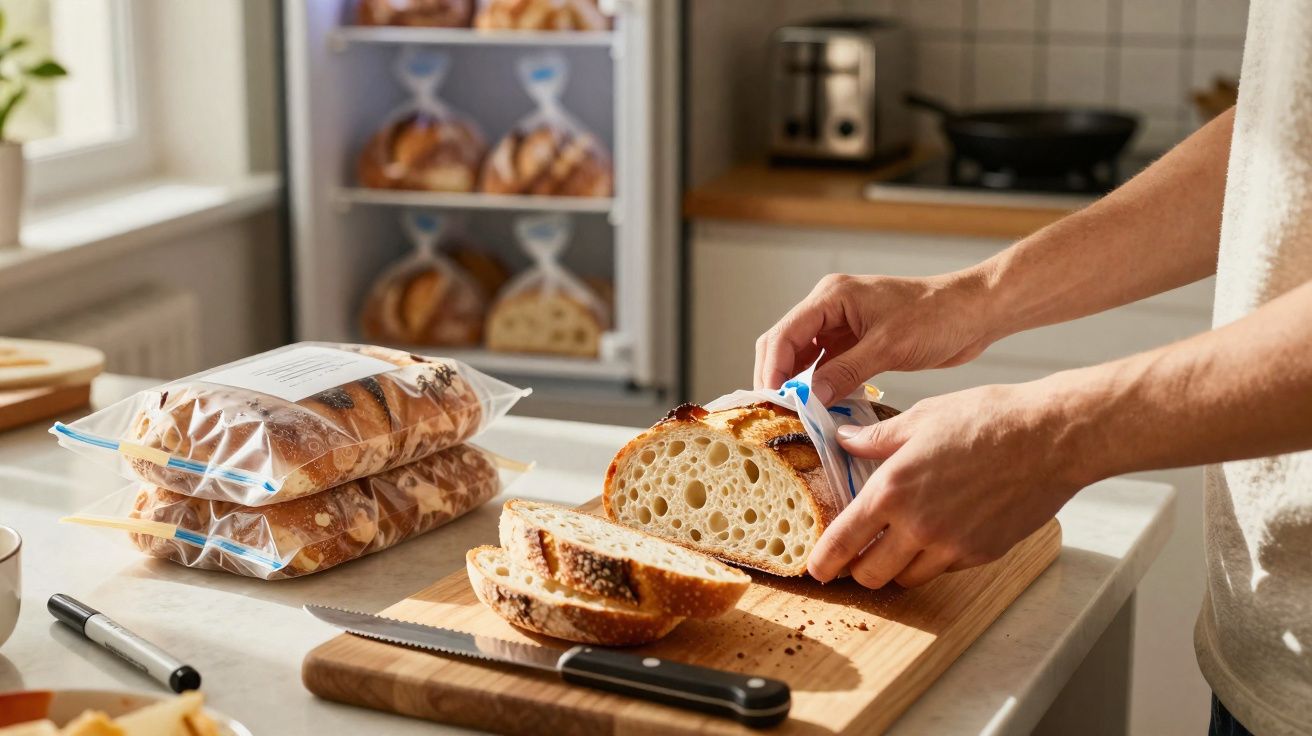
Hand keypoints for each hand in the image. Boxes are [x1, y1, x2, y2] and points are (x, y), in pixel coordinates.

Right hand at [754, 271, 996, 404]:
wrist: (974, 314)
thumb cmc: (937, 317)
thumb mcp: (888, 347)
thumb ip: (845, 372)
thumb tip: (808, 398)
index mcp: (832, 296)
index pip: (785, 334)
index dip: (773, 370)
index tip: (772, 402)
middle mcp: (830, 307)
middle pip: (785, 344)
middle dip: (778, 377)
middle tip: (778, 413)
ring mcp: (842, 325)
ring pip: (803, 357)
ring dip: (799, 383)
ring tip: (797, 415)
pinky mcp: (856, 342)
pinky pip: (826, 365)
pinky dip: (821, 385)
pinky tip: (822, 407)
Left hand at [807, 379, 1092, 587]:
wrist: (1050, 438)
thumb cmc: (988, 420)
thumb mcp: (922, 418)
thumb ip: (877, 438)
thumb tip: (844, 439)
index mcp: (893, 490)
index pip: (843, 540)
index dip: (824, 560)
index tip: (816, 568)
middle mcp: (917, 526)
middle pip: (870, 574)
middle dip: (858, 570)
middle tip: (857, 556)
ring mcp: (951, 545)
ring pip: (907, 579)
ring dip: (895, 569)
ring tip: (896, 547)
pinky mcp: (981, 554)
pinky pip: (943, 569)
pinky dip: (932, 560)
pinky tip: (937, 535)